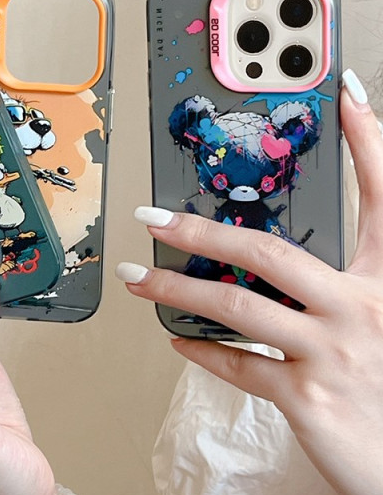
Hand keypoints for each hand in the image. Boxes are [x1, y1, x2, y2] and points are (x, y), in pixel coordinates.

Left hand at [117, 72, 382, 494]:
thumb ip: (349, 287)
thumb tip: (282, 267)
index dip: (370, 142)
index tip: (346, 97)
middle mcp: (366, 306)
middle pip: (271, 251)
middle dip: (202, 229)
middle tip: (152, 217)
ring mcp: (337, 352)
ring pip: (238, 306)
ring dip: (177, 289)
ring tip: (136, 278)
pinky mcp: (310, 398)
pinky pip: (240, 365)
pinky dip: (204, 352)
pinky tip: (178, 341)